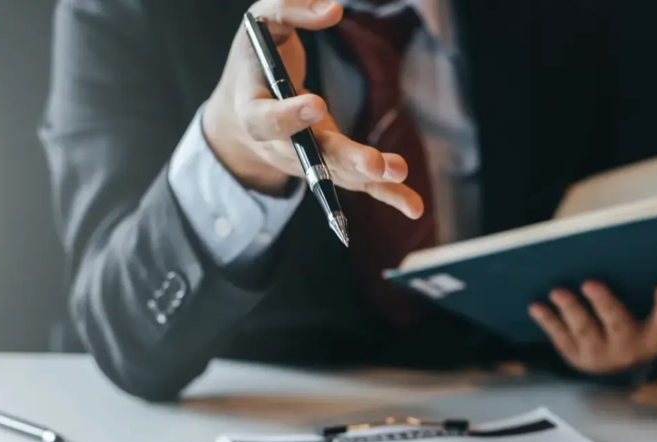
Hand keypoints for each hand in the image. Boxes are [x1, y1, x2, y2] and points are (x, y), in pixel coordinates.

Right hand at [201, 0, 421, 217]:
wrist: (241, 117)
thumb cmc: (255, 62)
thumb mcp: (261, 25)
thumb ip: (290, 10)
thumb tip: (333, 10)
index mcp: (253, 109)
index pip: (267, 119)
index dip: (289, 116)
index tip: (317, 104)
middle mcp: (281, 146)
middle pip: (313, 157)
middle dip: (343, 159)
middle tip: (371, 162)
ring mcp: (309, 161)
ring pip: (340, 174)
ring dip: (371, 177)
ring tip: (399, 171)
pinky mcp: (333, 168)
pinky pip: (361, 185)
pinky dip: (388, 195)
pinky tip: (414, 207)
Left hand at [528, 281, 656, 373]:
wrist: (617, 367)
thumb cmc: (639, 331)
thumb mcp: (655, 321)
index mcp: (651, 338)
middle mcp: (625, 349)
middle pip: (616, 324)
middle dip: (603, 304)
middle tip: (590, 283)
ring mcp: (597, 355)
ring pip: (584, 331)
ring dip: (570, 310)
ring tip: (558, 292)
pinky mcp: (574, 355)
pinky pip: (560, 337)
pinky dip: (548, 321)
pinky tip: (536, 307)